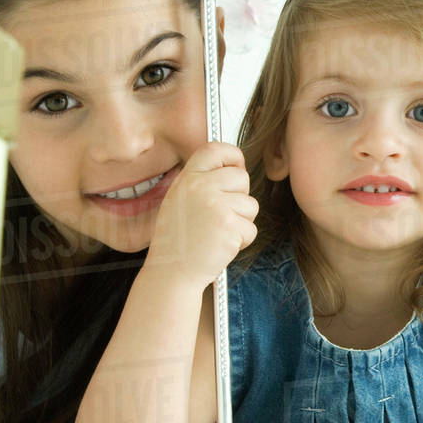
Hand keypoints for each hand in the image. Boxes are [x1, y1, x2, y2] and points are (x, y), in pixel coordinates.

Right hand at [146, 142, 257, 286]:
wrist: (171, 273)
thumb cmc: (177, 242)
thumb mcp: (179, 201)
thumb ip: (202, 183)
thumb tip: (235, 169)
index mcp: (187, 179)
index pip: (215, 149)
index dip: (232, 155)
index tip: (236, 166)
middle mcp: (201, 188)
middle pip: (241, 177)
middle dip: (239, 197)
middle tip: (222, 216)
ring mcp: (216, 206)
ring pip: (250, 204)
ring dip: (241, 222)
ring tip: (218, 233)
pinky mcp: (230, 227)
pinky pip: (251, 228)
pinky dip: (242, 241)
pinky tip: (221, 245)